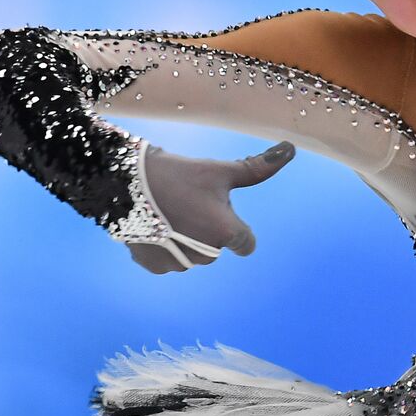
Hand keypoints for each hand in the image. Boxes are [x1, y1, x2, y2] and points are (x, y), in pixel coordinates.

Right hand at [126, 140, 296, 273]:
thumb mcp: (219, 170)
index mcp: (226, 232)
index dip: (237, 228)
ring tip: (170, 212)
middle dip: (208, 230)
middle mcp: (205, 254)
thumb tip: (289, 150)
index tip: (220, 212)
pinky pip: (169, 261)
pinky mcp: (154, 266)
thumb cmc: (179, 174)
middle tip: (189, 204)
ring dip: (187, 240)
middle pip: (217, 247)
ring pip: (193, 256)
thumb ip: (256, 168)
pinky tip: (155, 225)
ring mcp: (177, 263)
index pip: (246, 243)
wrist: (125, 182)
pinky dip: (164, 247)